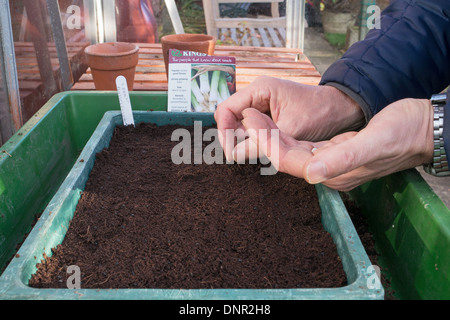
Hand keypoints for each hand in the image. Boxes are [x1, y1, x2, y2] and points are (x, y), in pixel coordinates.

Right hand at [214, 76, 364, 161]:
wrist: (343, 109)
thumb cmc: (321, 112)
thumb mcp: (290, 130)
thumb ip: (261, 142)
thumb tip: (234, 155)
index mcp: (259, 89)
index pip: (225, 110)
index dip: (223, 132)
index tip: (230, 153)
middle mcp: (257, 95)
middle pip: (230, 118)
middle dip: (233, 138)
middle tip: (241, 158)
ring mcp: (263, 106)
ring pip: (241, 126)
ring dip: (243, 142)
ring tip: (253, 156)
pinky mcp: (270, 116)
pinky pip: (253, 130)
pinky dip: (254, 142)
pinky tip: (261, 152)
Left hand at [241, 98, 434, 190]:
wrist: (423, 129)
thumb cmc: (403, 133)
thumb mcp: (375, 142)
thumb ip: (344, 158)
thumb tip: (312, 174)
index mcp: (333, 173)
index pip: (288, 159)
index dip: (266, 139)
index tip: (250, 118)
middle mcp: (328, 171)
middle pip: (285, 155)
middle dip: (263, 135)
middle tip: (245, 114)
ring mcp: (330, 162)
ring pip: (291, 149)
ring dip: (272, 133)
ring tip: (254, 115)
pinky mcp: (334, 152)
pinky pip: (302, 144)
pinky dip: (286, 133)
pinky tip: (275, 122)